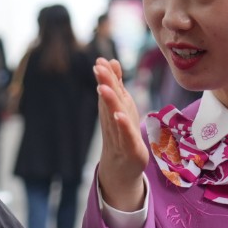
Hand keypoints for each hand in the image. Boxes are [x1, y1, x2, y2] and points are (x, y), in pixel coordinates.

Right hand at [92, 57, 147, 210]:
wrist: (121, 167)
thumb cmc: (122, 133)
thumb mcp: (122, 106)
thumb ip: (117, 84)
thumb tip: (111, 60)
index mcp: (112, 110)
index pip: (109, 90)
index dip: (106, 76)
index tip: (100, 61)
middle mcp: (112, 121)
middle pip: (109, 101)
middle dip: (104, 83)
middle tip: (98, 68)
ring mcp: (120, 135)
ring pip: (114, 116)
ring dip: (109, 102)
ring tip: (104, 88)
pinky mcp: (130, 149)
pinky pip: (126, 136)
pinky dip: (123, 125)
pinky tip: (119, 116)